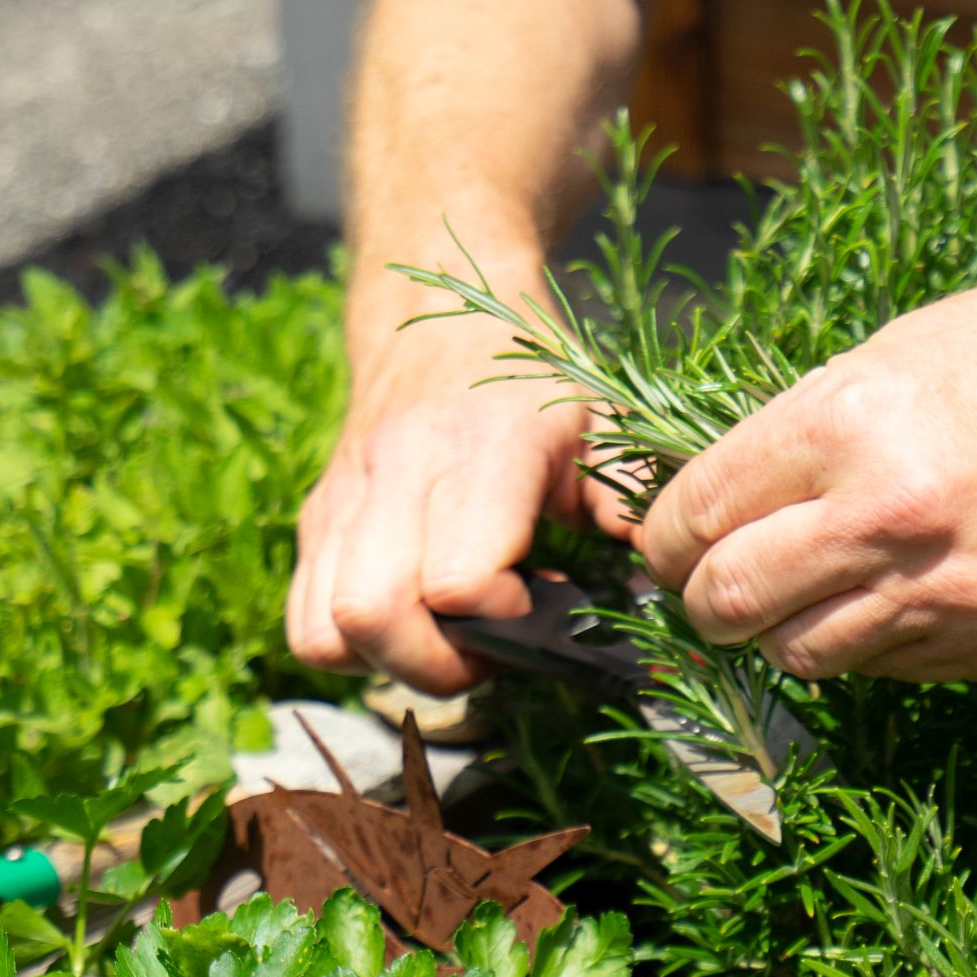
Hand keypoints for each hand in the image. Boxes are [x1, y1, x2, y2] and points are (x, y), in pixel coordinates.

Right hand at [287, 306, 633, 693]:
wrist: (437, 312)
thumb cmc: (529, 379)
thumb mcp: (600, 424)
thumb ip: (630, 501)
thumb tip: (670, 575)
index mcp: (480, 452)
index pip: (457, 581)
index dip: (501, 618)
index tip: (540, 598)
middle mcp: (398, 476)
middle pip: (372, 617)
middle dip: (436, 664)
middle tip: (490, 644)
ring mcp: (343, 502)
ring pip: (324, 632)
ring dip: (388, 662)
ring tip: (449, 635)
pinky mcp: (316, 521)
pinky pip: (306, 621)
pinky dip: (351, 646)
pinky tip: (412, 619)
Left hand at [635, 240, 976, 683]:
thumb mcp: (901, 348)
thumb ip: (802, 431)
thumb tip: (716, 500)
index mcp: (846, 424)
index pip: (692, 519)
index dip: (663, 537)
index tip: (670, 539)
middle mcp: (888, 521)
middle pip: (727, 606)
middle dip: (704, 598)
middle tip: (718, 581)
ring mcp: (949, 599)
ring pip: (802, 657)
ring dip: (786, 630)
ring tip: (812, 590)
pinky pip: (894, 671)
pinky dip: (877, 643)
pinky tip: (905, 593)